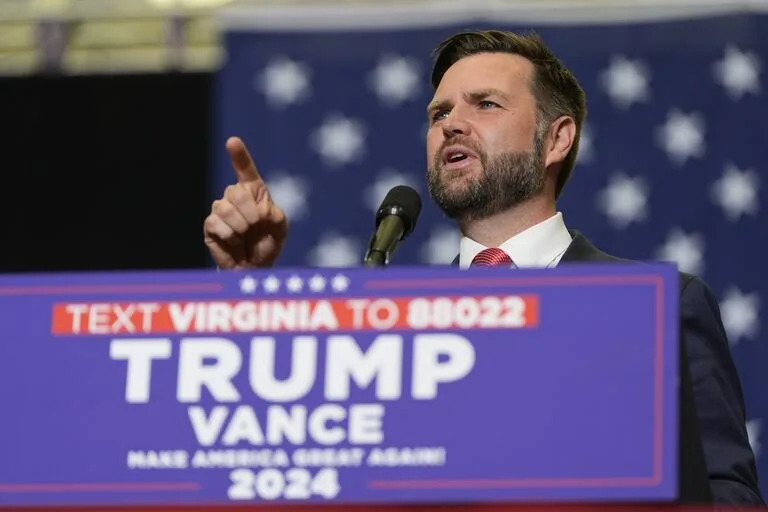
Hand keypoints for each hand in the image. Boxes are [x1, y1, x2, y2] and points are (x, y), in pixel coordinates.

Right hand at [203, 137, 287, 268]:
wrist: (255, 267)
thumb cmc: (268, 244)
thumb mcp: (281, 229)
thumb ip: (277, 216)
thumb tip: (262, 210)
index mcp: (254, 192)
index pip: (245, 170)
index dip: (239, 156)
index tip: (232, 141)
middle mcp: (235, 197)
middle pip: (236, 191)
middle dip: (250, 212)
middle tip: (256, 226)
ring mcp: (220, 210)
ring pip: (225, 208)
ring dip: (240, 226)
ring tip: (245, 236)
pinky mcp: (210, 225)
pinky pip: (216, 223)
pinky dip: (230, 236)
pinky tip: (234, 242)